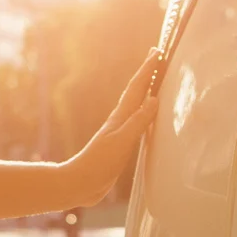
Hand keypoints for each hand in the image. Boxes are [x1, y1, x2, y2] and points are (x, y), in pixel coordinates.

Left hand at [60, 50, 161, 206]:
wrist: (80, 184)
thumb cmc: (99, 163)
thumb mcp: (122, 141)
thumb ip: (138, 121)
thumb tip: (153, 99)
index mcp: (120, 118)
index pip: (137, 89)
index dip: (147, 71)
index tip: (156, 53)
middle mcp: (120, 121)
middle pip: (136, 92)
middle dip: (147, 74)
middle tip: (155, 56)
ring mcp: (120, 133)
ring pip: (136, 106)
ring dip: (145, 91)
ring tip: (154, 81)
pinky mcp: (120, 146)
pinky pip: (137, 123)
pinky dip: (144, 114)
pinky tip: (145, 117)